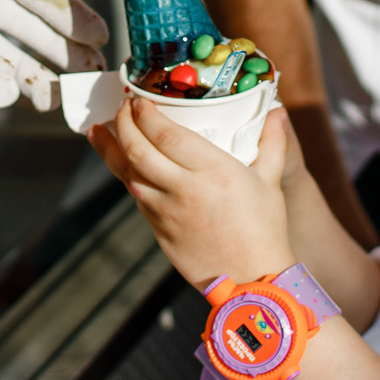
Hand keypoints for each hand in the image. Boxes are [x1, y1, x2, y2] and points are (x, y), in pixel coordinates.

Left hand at [89, 99, 295, 290]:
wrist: (252, 281)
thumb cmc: (264, 230)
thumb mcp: (270, 182)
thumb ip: (272, 142)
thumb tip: (278, 110)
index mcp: (212, 171)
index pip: (165, 134)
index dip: (145, 113)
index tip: (139, 99)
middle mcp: (183, 189)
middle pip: (137, 149)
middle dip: (122, 123)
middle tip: (120, 107)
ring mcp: (166, 213)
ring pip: (126, 174)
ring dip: (110, 148)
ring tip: (101, 129)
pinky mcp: (158, 231)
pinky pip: (136, 196)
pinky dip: (125, 175)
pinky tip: (120, 162)